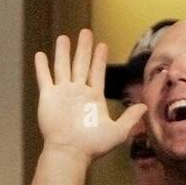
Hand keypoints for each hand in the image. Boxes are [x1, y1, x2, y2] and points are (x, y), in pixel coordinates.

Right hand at [34, 30, 146, 162]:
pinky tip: (40, 54)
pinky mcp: (48, 97)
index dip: (100, 58)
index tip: (102, 44)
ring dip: (63, 52)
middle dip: (83, 48)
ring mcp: (62, 93)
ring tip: (63, 37)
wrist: (70, 152)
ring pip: (62, 66)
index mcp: (93, 97)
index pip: (97, 71)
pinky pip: (44, 78)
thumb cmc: (92, 145)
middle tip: (85, 31)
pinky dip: (42, 66)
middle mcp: (78, 92)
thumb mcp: (118, 131)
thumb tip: (145, 106)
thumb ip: (130, 117)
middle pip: (80, 64)